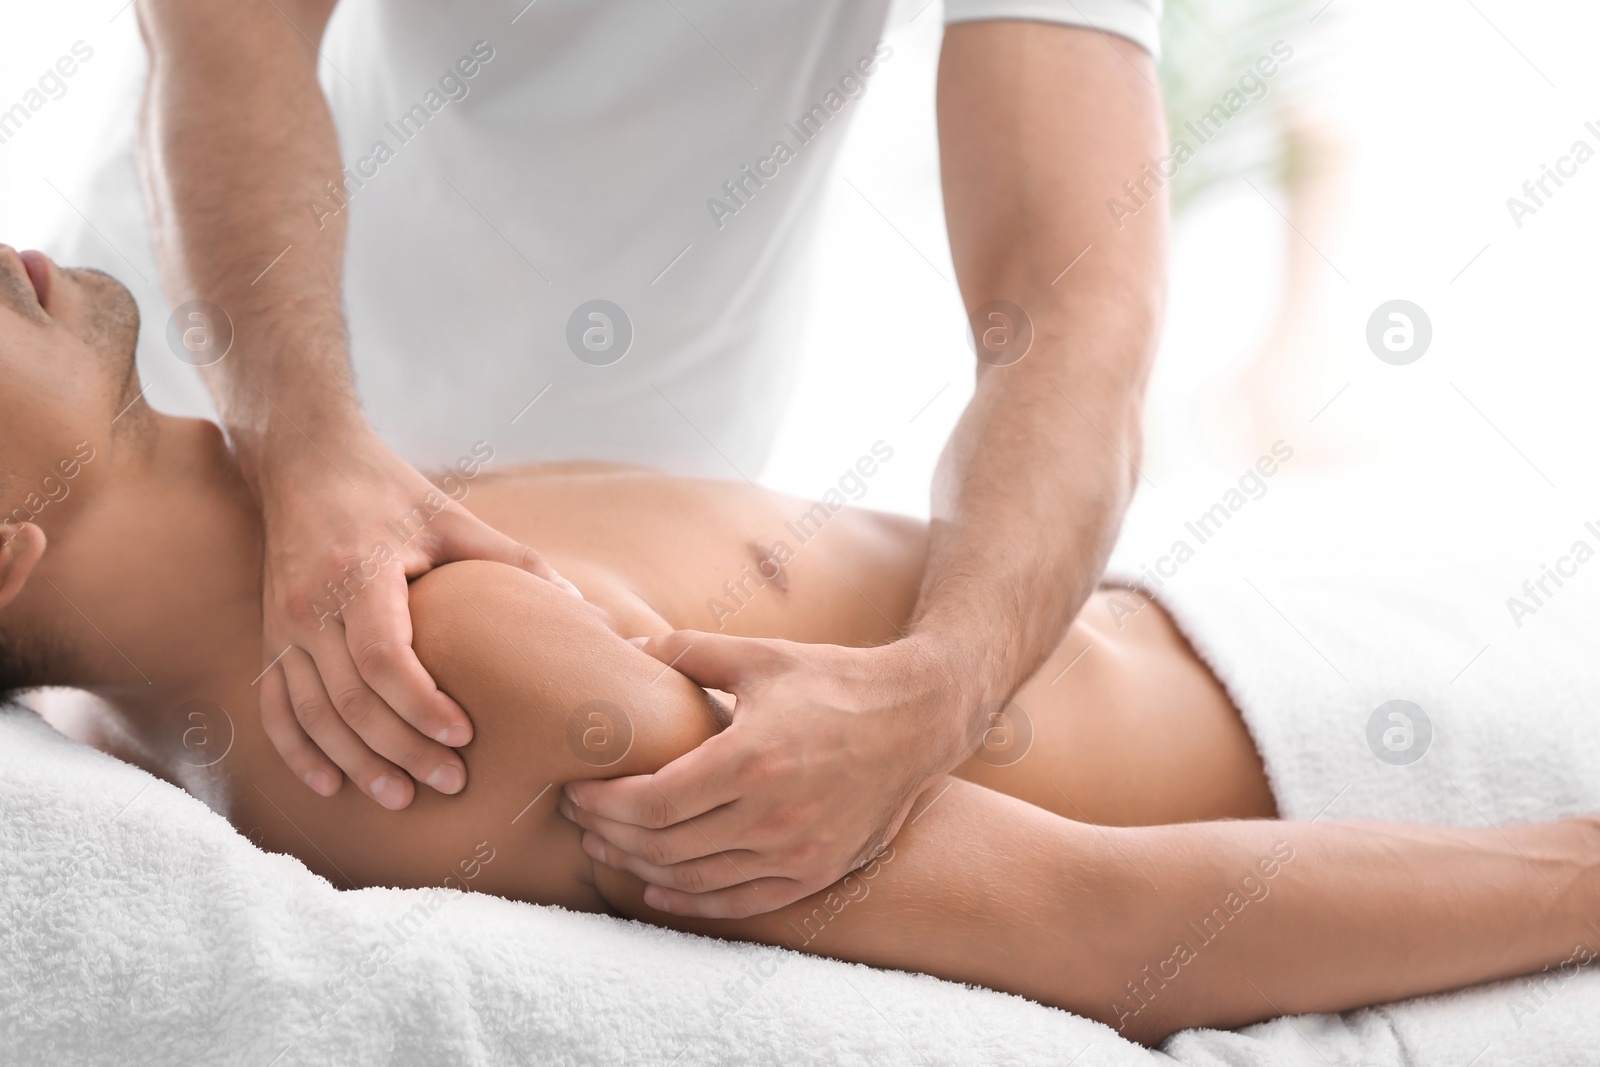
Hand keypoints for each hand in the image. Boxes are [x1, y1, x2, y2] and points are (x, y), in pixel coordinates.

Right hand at [255, 427, 576, 808]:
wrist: (306, 463)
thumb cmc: (393, 493)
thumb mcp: (455, 518)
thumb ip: (517, 561)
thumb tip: (584, 608)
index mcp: (360, 571)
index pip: (384, 656)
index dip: (422, 705)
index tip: (464, 737)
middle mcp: (311, 602)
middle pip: (351, 698)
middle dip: (400, 749)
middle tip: (449, 784)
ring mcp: (283, 624)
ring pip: (313, 714)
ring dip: (355, 763)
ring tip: (401, 798)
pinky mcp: (269, 638)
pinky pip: (277, 708)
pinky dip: (299, 753)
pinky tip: (331, 787)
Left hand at [561, 631, 969, 917]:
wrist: (917, 718)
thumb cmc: (834, 681)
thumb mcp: (761, 654)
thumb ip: (687, 651)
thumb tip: (625, 644)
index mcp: (751, 759)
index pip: (654, 802)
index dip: (604, 803)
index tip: (575, 789)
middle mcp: (772, 816)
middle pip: (664, 844)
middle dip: (609, 833)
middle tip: (577, 818)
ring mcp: (796, 852)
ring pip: (694, 879)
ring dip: (639, 867)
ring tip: (605, 848)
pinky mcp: (816, 872)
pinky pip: (740, 902)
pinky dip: (691, 902)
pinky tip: (657, 889)